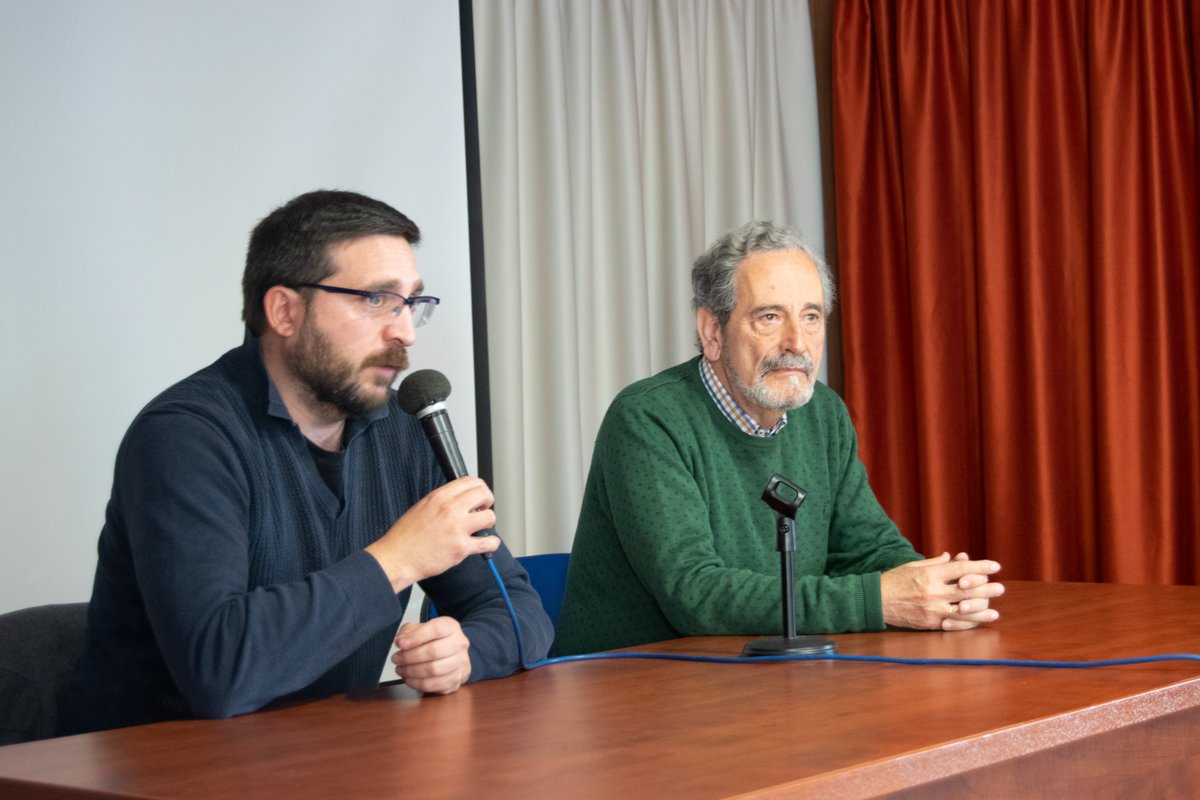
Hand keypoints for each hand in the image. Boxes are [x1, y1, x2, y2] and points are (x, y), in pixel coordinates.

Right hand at [365, 477, 500, 591]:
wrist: (397, 558)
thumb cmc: (405, 536)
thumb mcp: (421, 507)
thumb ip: (442, 501)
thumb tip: (460, 499)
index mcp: (439, 497)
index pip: (470, 481)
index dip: (480, 487)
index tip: (480, 495)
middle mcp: (450, 509)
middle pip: (484, 494)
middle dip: (487, 501)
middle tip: (483, 510)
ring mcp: (457, 528)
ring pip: (490, 517)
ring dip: (488, 522)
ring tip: (481, 528)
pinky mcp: (461, 548)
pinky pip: (488, 542)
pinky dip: (491, 543)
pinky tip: (486, 543)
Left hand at [392, 618, 471, 693]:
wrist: (452, 655)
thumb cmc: (434, 641)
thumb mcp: (420, 629)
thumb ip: (408, 632)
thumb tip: (400, 641)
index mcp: (451, 627)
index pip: (437, 629)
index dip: (417, 637)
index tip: (401, 644)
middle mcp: (459, 644)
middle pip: (434, 651)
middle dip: (410, 657)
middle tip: (396, 659)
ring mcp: (460, 663)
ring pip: (434, 669)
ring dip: (412, 671)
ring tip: (401, 669)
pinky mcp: (456, 680)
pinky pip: (435, 685)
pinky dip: (418, 683)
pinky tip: (409, 678)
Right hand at [881, 552, 1003, 630]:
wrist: (876, 601)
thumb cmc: (894, 580)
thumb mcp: (913, 566)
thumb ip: (935, 562)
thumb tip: (953, 557)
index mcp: (929, 574)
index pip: (961, 568)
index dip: (981, 566)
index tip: (995, 566)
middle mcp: (933, 591)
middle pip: (967, 590)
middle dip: (987, 589)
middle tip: (1001, 588)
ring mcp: (932, 609)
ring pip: (964, 610)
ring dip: (982, 610)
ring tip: (995, 610)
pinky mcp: (930, 622)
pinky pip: (954, 624)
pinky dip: (968, 623)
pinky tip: (979, 622)